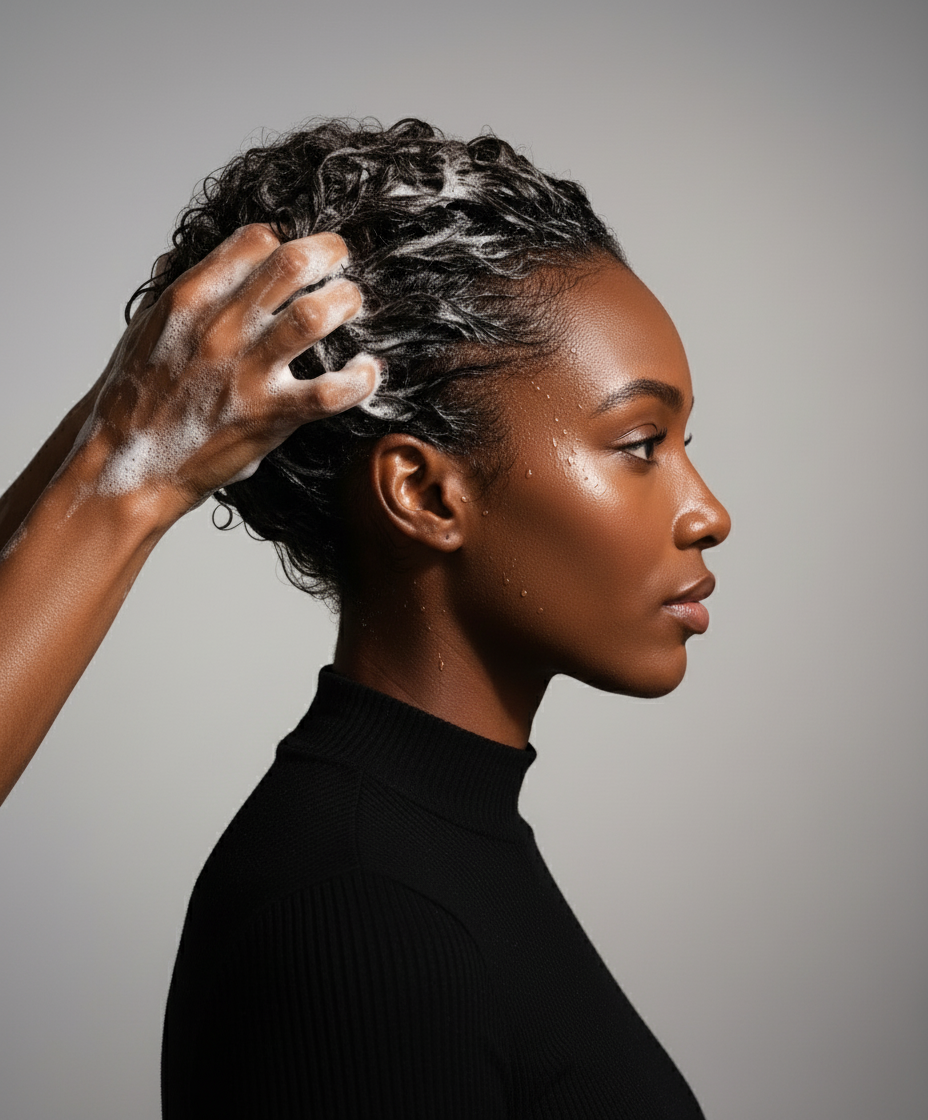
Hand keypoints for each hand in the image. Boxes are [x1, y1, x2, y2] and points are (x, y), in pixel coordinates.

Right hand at [83, 225, 378, 521]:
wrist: (123, 466)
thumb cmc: (133, 403)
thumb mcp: (142, 333)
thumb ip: (172, 296)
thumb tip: (176, 260)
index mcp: (189, 299)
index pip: (254, 242)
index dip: (287, 240)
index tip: (301, 252)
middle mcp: (221, 327)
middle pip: (292, 263)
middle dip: (328, 254)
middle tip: (342, 263)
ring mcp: (246, 370)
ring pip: (315, 315)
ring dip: (345, 304)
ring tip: (354, 306)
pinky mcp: (268, 415)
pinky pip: (331, 390)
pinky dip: (360, 379)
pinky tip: (368, 373)